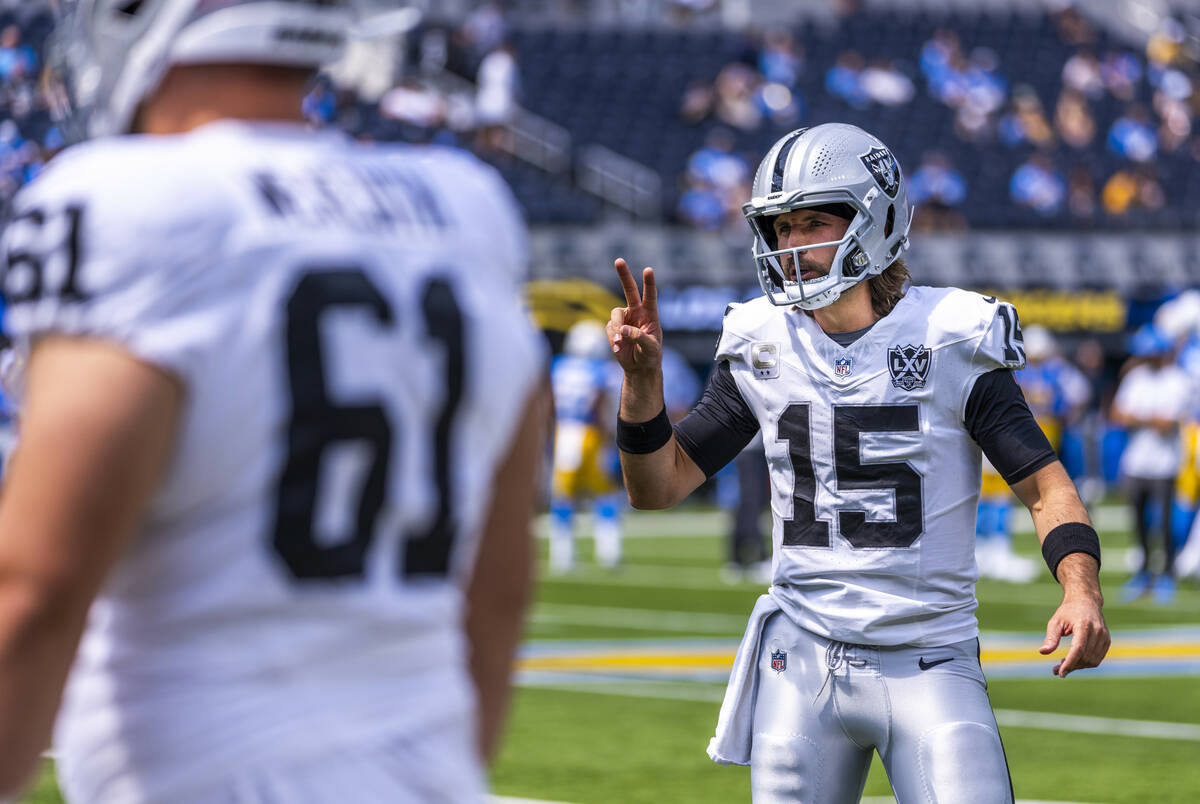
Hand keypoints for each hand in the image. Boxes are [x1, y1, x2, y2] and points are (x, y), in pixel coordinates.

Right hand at [607, 258, 662, 376]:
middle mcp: (636, 312)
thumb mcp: (651, 348)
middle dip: (624, 275)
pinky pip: (609, 328)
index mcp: (650, 313)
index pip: (650, 295)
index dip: (649, 283)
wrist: (639, 367)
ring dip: (616, 328)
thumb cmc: (651, 356)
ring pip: (614, 314)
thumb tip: (623, 330)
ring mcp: (624, 319)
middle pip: (629, 290)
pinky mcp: (614, 328)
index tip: (648, 270)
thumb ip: (639, 338)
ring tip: (620, 342)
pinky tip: (618, 348)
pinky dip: (612, 338)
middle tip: (619, 260)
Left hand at [1039, 593, 1109, 676]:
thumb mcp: (1056, 622)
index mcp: (1084, 625)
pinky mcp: (1107, 641)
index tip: (1060, 673)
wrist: (1086, 601)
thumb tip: (1043, 652)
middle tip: (1056, 669)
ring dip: (1078, 666)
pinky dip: (1085, 663)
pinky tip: (1074, 661)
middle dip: (1071, 666)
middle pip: (1085, 657)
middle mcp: (1097, 631)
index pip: (1078, 649)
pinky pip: (1097, 658)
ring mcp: (1104, 636)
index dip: (1069, 663)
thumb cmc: (1068, 611)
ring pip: (1092, 661)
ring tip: (1063, 664)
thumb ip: (1051, 638)